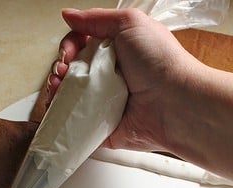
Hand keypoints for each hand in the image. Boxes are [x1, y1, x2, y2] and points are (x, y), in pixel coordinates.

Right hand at [49, 8, 204, 152]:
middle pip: (72, 72)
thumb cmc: (159, 61)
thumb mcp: (130, 23)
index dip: (69, 47)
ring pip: (71, 98)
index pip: (82, 46)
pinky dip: (63, 118)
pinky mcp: (103, 127)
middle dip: (59, 69)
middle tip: (61, 71)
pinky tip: (57, 109)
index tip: (69, 52)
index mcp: (116, 52)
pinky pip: (77, 123)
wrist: (175, 102)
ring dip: (57, 91)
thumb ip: (97, 18)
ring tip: (57, 89)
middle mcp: (109, 77)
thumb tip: (68, 15)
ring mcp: (105, 103)